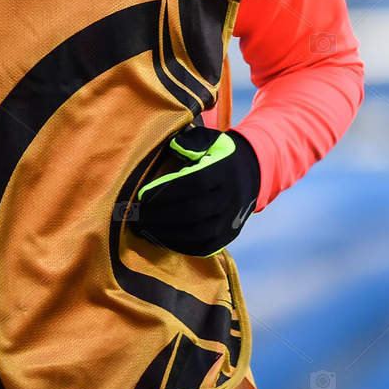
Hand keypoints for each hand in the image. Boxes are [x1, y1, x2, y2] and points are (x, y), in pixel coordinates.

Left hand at [129, 124, 260, 256]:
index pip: (195, 183)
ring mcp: (230, 220)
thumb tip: (173, 146)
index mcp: (223, 171)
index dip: (167, 191)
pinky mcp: (228, 236)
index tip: (143, 195)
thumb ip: (191, 141)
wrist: (251, 175)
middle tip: (138, 216)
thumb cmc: (219, 155)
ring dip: (167, 233)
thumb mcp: (209, 140)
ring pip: (197, 233)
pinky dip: (181, 246)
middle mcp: (229, 198)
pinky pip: (204, 247)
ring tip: (145, 228)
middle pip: (193, 211)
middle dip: (161, 215)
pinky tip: (163, 239)